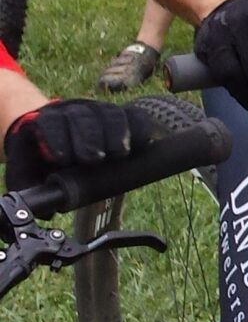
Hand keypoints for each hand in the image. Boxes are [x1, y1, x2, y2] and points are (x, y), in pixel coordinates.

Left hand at [4, 98, 163, 190]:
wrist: (50, 137)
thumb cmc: (39, 158)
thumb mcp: (26, 172)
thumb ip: (29, 189)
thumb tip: (47, 211)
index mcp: (44, 122)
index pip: (50, 122)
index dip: (57, 138)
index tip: (62, 160)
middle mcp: (72, 111)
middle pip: (83, 116)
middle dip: (91, 137)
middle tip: (96, 160)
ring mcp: (98, 111)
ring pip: (110, 113)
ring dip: (118, 133)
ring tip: (121, 154)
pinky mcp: (120, 115)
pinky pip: (135, 115)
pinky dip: (142, 127)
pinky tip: (146, 143)